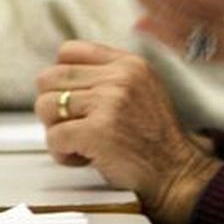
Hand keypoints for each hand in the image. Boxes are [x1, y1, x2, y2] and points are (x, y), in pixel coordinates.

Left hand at [35, 41, 218, 223]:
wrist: (177, 171)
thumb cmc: (156, 139)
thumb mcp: (143, 89)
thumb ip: (110, 76)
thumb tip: (64, 77)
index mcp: (129, 64)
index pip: (69, 51)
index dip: (61, 78)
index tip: (72, 99)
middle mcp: (120, 77)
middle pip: (49, 78)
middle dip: (53, 106)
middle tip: (73, 125)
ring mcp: (109, 102)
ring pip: (46, 106)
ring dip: (56, 130)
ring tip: (79, 143)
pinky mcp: (98, 131)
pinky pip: (54, 137)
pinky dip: (62, 153)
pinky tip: (83, 158)